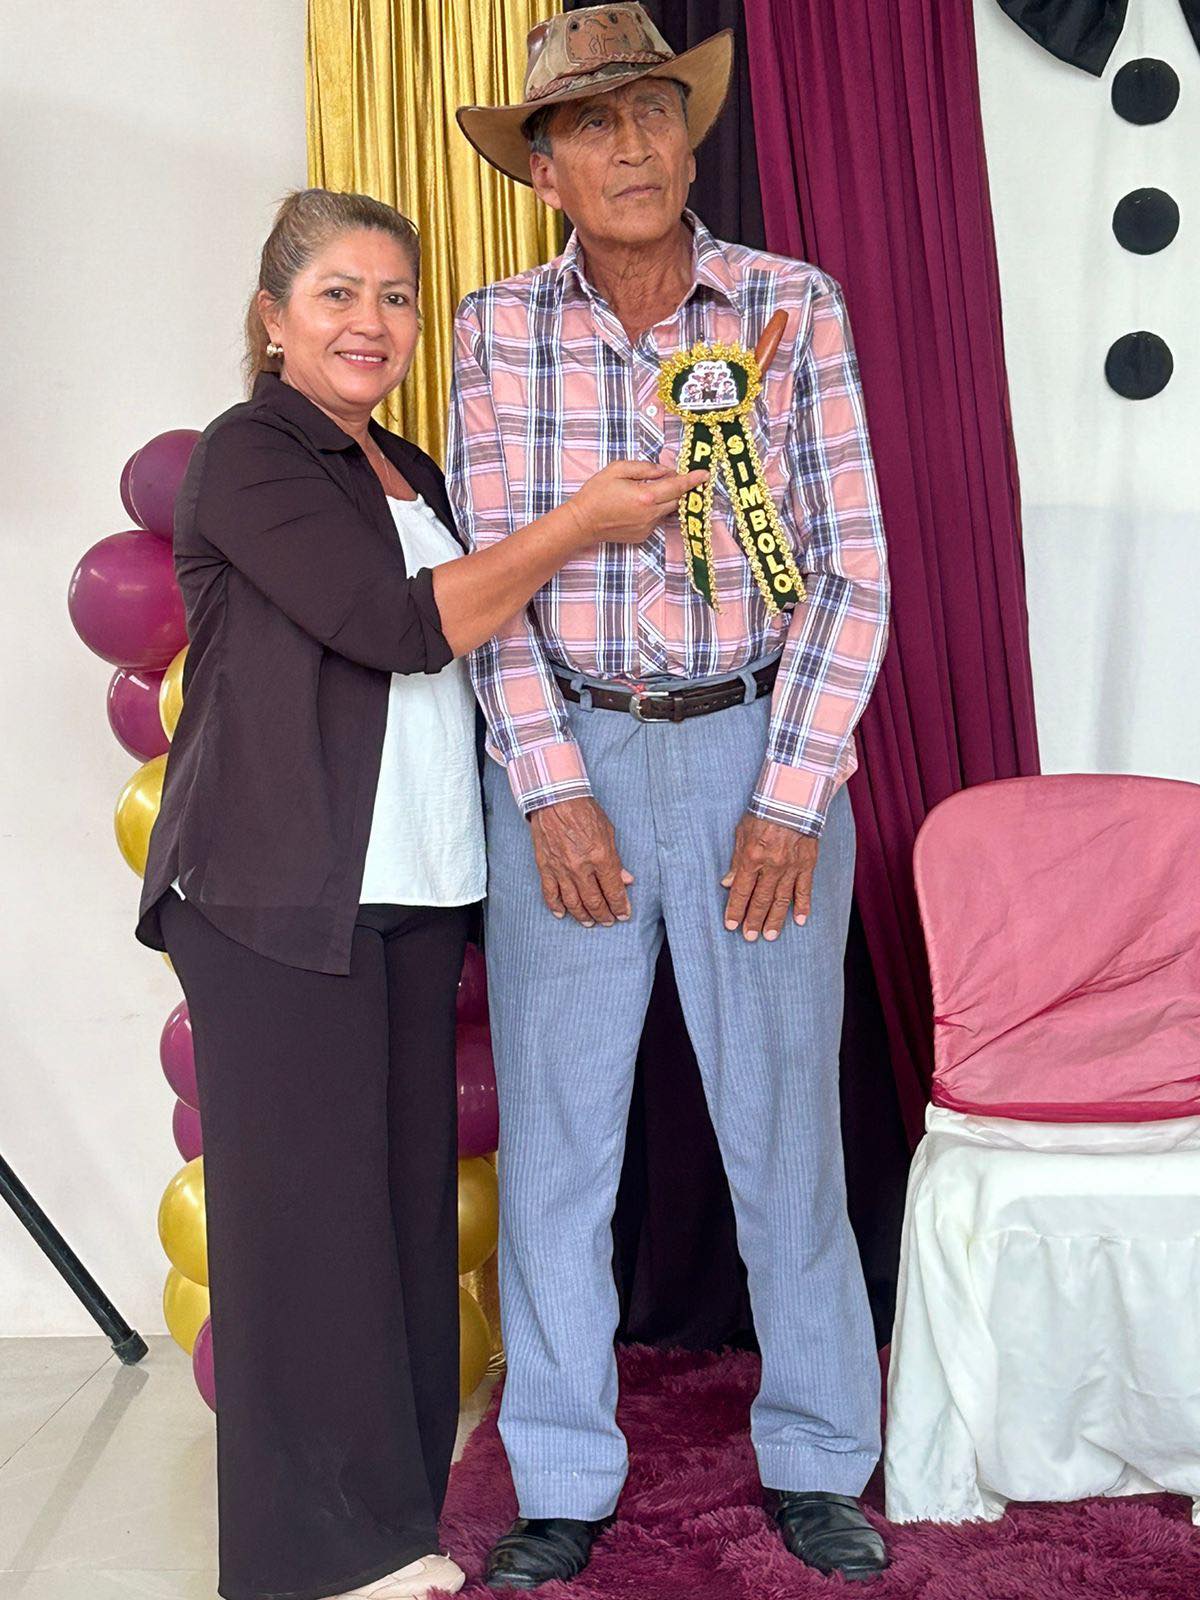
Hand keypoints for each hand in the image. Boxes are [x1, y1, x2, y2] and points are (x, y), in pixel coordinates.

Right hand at [529, 797, 632, 926]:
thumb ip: (616, 859)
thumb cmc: (584, 812)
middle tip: (609, 921)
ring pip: (573, 903)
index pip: (613, 890)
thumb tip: (626, 880)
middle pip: (594, 901)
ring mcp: (561, 869)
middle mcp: (581, 867)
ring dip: (583, 916)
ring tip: (590, 922)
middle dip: (604, 915)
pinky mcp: (545, 867)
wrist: (554, 799)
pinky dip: (556, 906)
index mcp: (600, 857)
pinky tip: (562, 914)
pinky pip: (550, 893)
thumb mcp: (608, 832)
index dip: (620, 906)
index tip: (624, 914)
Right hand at [566, 457, 707, 547]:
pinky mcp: (643, 536)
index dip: (692, 479)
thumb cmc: (595, 494)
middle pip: (677, 500)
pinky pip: (656, 520)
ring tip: (649, 491)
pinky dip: (653, 510)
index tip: (705, 474)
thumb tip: (665, 471)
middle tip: (678, 478)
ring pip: (667, 511)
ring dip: (665, 500)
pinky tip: (637, 506)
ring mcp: (647, 528)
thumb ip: (645, 468)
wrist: (582, 523)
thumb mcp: (617, 470)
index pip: (677, 486)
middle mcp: (650, 515)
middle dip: (681, 489)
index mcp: (645, 496)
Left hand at [721, 813, 817, 941]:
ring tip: (769, 936)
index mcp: (752, 857)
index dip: (735, 909)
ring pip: (781, 900)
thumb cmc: (764, 811)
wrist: (794, 797)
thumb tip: (728, 883)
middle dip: (753, 920)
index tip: (731, 925)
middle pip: (760, 900)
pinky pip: (804, 889)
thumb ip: (736, 860)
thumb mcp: (742, 832)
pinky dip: (802, 906)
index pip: (741, 890)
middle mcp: (772, 865)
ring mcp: (792, 867)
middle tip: (749, 937)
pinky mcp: (807, 864)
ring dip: (774, 920)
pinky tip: (800, 921)